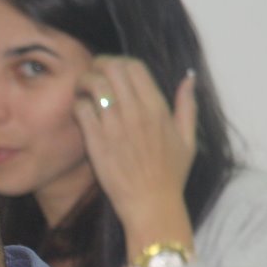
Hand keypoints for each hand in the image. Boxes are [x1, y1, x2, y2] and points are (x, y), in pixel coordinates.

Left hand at [72, 57, 197, 253]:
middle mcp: (136, 112)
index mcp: (158, 108)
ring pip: (94, 84)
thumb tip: (189, 78)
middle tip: (92, 74)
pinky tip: (78, 111)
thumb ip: (187, 105)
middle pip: (112, 68)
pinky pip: (81, 109)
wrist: (151, 205)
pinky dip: (77, 104)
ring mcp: (115, 126)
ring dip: (84, 81)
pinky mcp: (97, 142)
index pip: (135, 66)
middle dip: (98, 65)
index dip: (119, 61)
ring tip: (82, 90)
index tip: (111, 70)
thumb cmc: (170, 175)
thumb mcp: (188, 139)